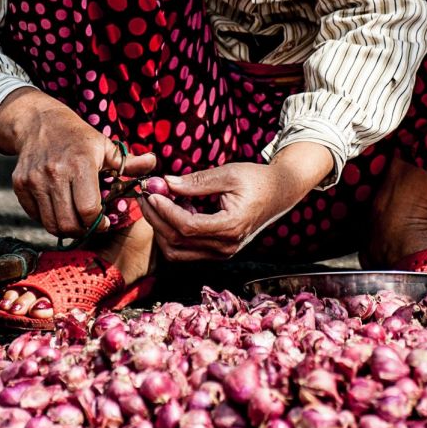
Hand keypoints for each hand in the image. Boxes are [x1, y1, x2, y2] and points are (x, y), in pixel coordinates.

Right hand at [0, 88, 154, 237]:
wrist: (40, 123)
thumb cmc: (78, 137)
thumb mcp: (105, 146)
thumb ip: (129, 162)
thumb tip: (153, 164)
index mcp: (80, 164)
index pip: (88, 209)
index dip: (99, 222)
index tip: (105, 221)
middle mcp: (54, 173)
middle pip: (68, 223)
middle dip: (83, 230)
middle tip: (90, 224)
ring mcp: (34, 180)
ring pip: (50, 224)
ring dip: (66, 227)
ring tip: (76, 219)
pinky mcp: (19, 185)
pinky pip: (34, 215)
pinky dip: (47, 218)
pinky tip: (59, 208)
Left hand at [138, 142, 333, 260]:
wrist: (280, 192)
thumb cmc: (257, 180)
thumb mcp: (228, 174)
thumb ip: (196, 182)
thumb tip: (166, 183)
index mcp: (231, 227)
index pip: (187, 226)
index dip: (165, 210)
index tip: (152, 192)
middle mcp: (226, 246)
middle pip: (178, 242)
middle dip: (156, 219)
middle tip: (146, 196)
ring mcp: (223, 253)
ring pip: (178, 252)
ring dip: (162, 228)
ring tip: (160, 202)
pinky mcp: (219, 252)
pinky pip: (187, 251)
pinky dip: (174, 234)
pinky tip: (177, 210)